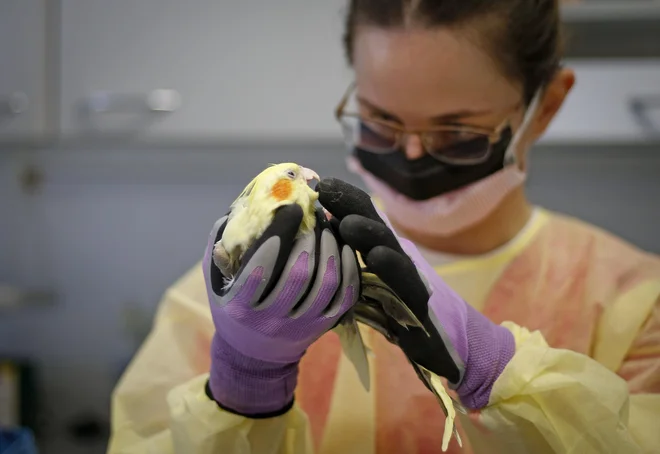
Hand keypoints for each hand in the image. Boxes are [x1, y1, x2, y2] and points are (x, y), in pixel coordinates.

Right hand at [202, 204, 359, 416]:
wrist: (253, 354)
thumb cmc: (232, 305)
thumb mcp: (215, 280)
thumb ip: (222, 248)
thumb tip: (242, 211)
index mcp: (240, 305)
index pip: (261, 265)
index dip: (279, 233)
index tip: (292, 207)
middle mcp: (270, 320)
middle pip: (298, 273)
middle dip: (310, 237)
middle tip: (315, 214)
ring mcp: (300, 326)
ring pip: (325, 284)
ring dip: (331, 249)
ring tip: (330, 227)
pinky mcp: (322, 328)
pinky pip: (344, 296)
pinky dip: (349, 269)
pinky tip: (344, 248)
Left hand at [317, 178, 514, 409]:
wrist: (444, 346)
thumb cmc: (398, 315)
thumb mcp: (365, 287)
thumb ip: (348, 260)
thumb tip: (325, 226)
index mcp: (381, 252)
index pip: (363, 218)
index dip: (344, 200)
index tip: (319, 184)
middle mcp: (397, 259)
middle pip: (375, 226)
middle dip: (351, 206)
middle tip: (326, 191)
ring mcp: (410, 280)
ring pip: (391, 250)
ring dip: (369, 233)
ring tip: (347, 224)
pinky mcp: (420, 305)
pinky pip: (407, 285)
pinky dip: (393, 269)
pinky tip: (378, 257)